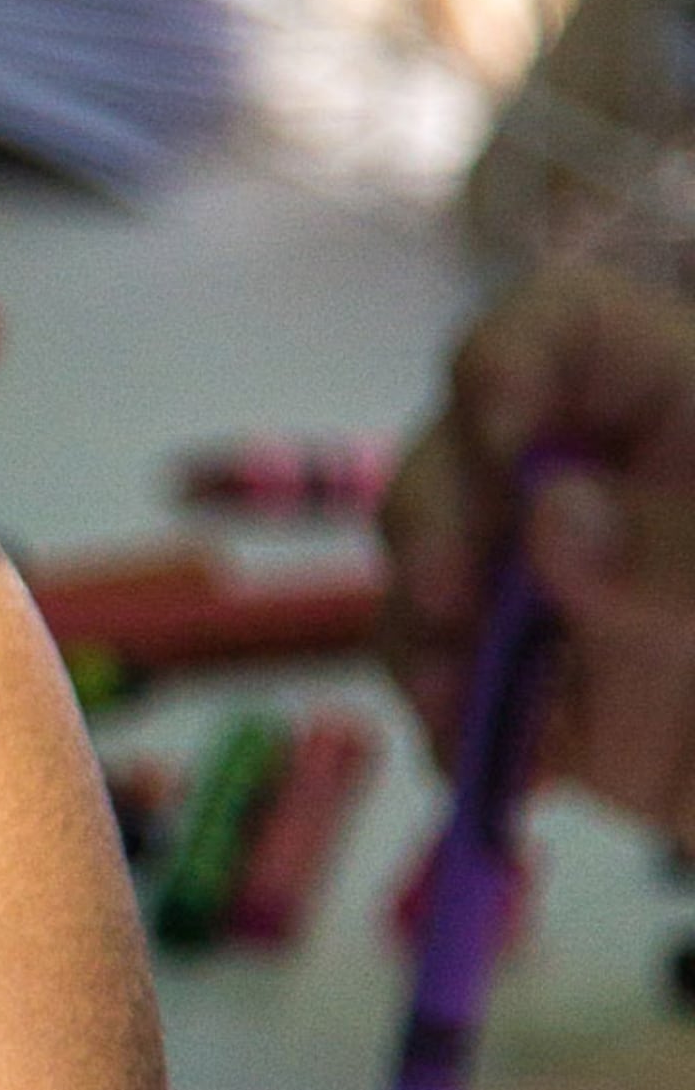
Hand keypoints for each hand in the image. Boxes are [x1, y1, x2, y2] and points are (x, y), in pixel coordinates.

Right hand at [387, 268, 694, 833]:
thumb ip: (686, 550)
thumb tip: (551, 517)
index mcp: (687, 413)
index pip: (572, 327)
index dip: (512, 356)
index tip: (498, 435)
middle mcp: (608, 484)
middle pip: (467, 446)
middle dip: (436, 514)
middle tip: (449, 595)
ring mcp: (566, 591)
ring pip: (435, 570)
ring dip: (421, 633)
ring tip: (455, 706)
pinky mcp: (550, 692)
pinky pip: (454, 686)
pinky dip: (449, 724)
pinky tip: (481, 763)